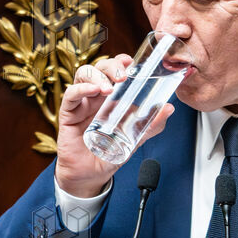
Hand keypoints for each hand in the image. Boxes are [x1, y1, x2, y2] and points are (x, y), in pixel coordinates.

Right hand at [55, 54, 173, 197]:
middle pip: (100, 67)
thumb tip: (169, 108)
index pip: (115, 70)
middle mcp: (96, 96)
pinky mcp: (69, 113)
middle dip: (111, 65)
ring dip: (98, 75)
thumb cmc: (108, 154)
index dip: (121, 62)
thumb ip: (151, 124)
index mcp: (112, 97)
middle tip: (123, 75)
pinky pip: (71, 94)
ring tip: (109, 87)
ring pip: (84, 74)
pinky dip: (82, 88)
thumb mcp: (135, 138)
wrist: (91, 176)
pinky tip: (93, 90)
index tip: (132, 62)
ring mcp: (82, 103)